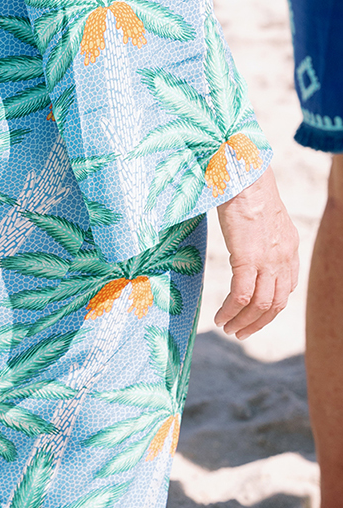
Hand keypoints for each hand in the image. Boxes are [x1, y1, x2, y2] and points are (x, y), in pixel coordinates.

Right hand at [214, 167, 298, 338]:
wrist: (242, 174)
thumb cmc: (246, 188)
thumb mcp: (263, 216)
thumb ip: (262, 234)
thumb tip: (249, 240)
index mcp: (289, 247)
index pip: (286, 287)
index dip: (271, 306)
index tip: (254, 314)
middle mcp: (283, 257)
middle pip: (277, 303)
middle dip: (259, 323)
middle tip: (241, 333)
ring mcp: (267, 259)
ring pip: (261, 305)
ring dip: (243, 322)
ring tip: (227, 329)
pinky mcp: (247, 258)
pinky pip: (241, 296)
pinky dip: (231, 311)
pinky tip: (219, 318)